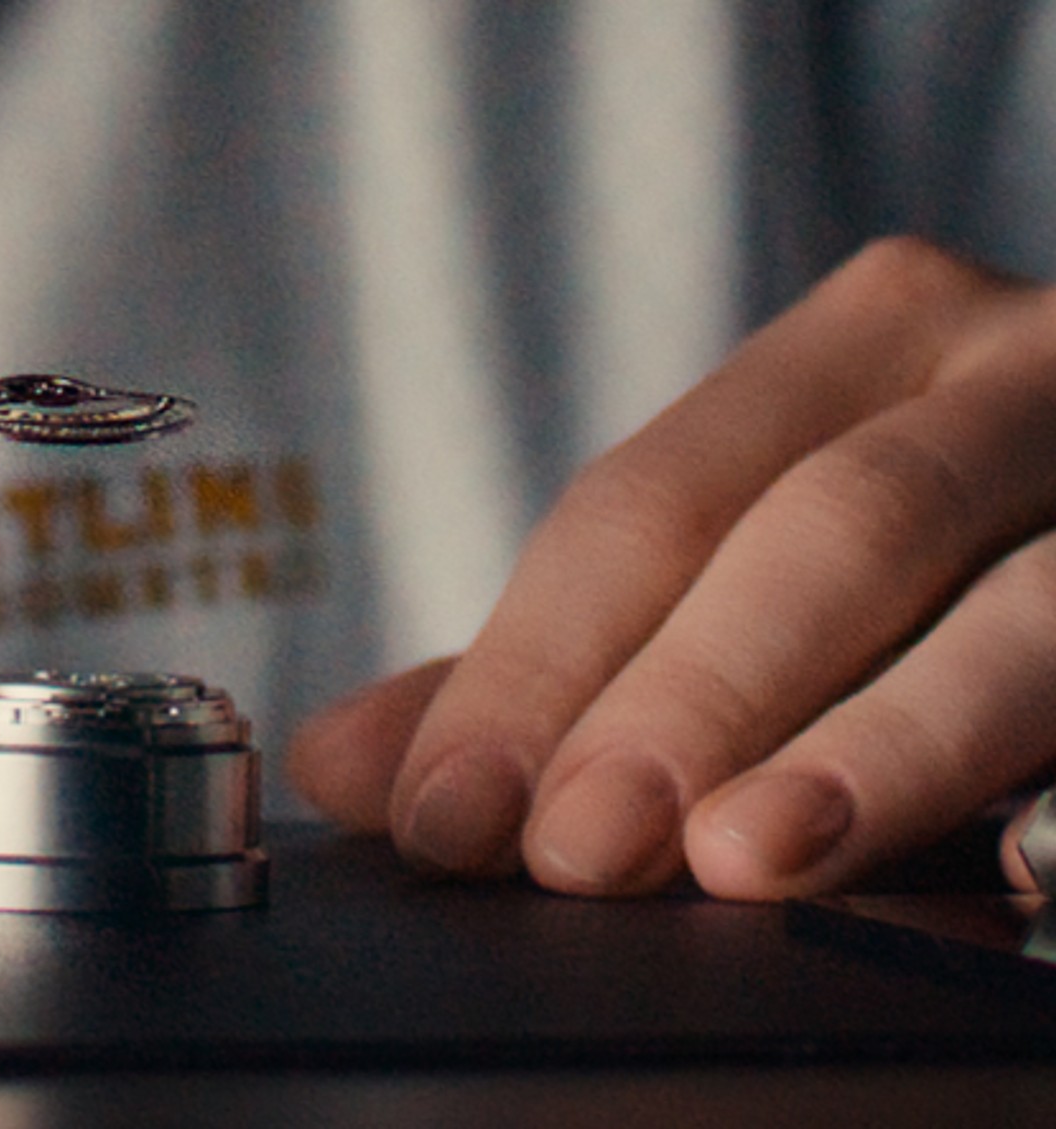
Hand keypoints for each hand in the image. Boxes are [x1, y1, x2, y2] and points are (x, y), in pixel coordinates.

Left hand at [290, 237, 1055, 899]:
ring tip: (744, 856)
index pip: (650, 500)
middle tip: (573, 848)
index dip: (535, 663)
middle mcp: (1005, 374)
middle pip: (818, 531)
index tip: (443, 808)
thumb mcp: (734, 556)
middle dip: (684, 700)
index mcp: (857, 347)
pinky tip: (1008, 869)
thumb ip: (553, 664)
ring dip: (873, 747)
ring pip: (1012, 606)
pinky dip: (1054, 787)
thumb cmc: (919, 535)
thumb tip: (350, 766)